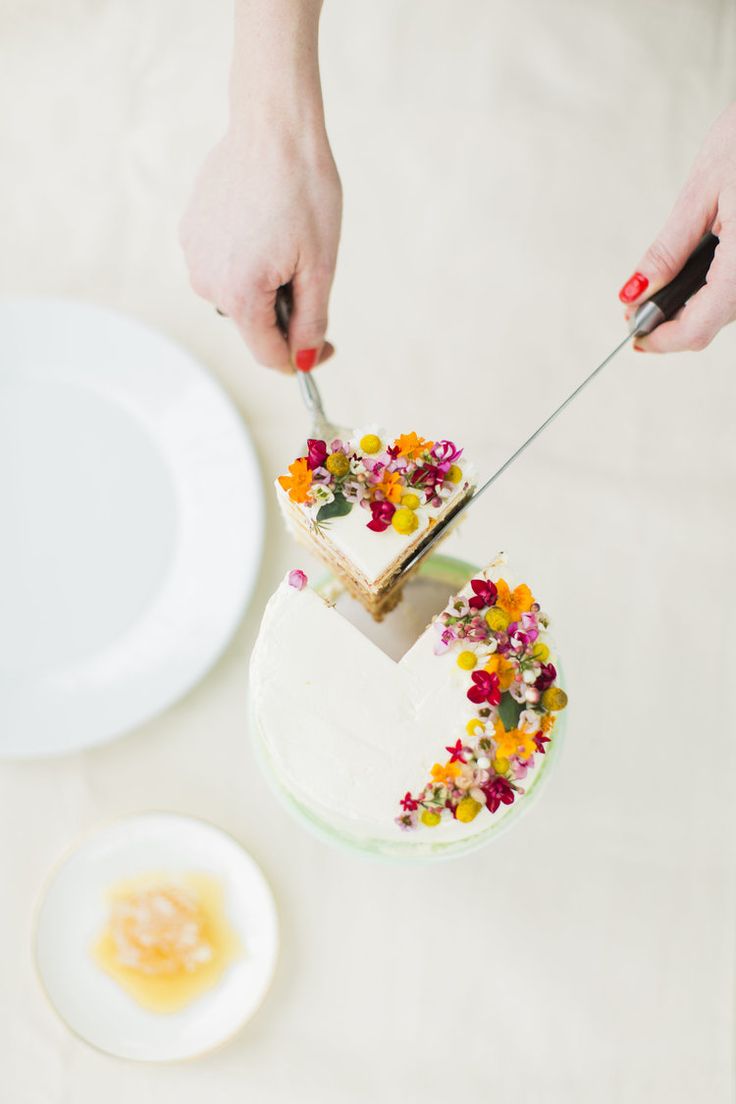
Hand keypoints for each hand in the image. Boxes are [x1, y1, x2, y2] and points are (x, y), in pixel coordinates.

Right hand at [180, 124, 341, 372]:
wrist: (273, 126)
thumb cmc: (304, 190)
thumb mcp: (320, 265)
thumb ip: (311, 321)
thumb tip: (306, 361)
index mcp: (241, 295)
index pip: (268, 354)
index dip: (301, 357)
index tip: (325, 347)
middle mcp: (207, 282)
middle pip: (253, 324)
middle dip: (284, 312)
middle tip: (309, 272)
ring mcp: (194, 255)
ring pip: (238, 294)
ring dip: (264, 283)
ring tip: (285, 239)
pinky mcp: (190, 231)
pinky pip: (223, 264)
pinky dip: (246, 257)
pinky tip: (265, 224)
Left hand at [618, 103, 735, 352]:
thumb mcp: (702, 191)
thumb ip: (667, 250)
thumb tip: (634, 293)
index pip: (697, 328)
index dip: (660, 340)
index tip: (632, 336)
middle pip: (713, 325)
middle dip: (672, 326)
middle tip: (635, 309)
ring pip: (728, 310)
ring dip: (693, 310)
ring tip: (658, 291)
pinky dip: (714, 291)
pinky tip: (693, 274)